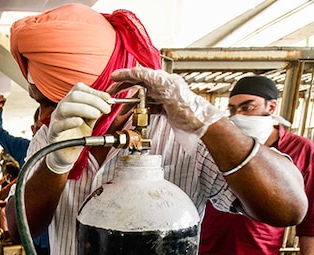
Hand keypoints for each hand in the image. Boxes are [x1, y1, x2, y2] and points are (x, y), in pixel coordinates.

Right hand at [45, 83, 110, 173]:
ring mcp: (56, 120)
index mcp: (70, 103)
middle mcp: (62, 108)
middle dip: (93, 100)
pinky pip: (58, 125)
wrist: (67, 154)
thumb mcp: (89, 121)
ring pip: (65, 107)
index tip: (108, 98)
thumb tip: (107, 101)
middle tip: (106, 109)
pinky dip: (69, 122)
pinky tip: (79, 122)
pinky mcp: (53, 134)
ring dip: (84, 108)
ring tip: (96, 115)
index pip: (79, 88)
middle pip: (74, 95)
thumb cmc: (76, 136)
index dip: (94, 91)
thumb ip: (96, 111)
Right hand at [110, 67, 224, 135]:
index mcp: (164, 80)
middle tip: (111, 92)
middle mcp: (163, 86)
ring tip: (119, 106)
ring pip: (142, 95)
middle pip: (139, 83)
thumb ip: (153, 80)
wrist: (202, 124)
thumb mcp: (169, 91)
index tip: (113, 78)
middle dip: (124, 87)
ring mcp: (164, 97)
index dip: (125, 75)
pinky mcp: (165, 108)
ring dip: (129, 100)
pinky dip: (139, 109)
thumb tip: (137, 71)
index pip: (140, 74)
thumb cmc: (191, 109)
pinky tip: (133, 113)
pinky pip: (148, 106)